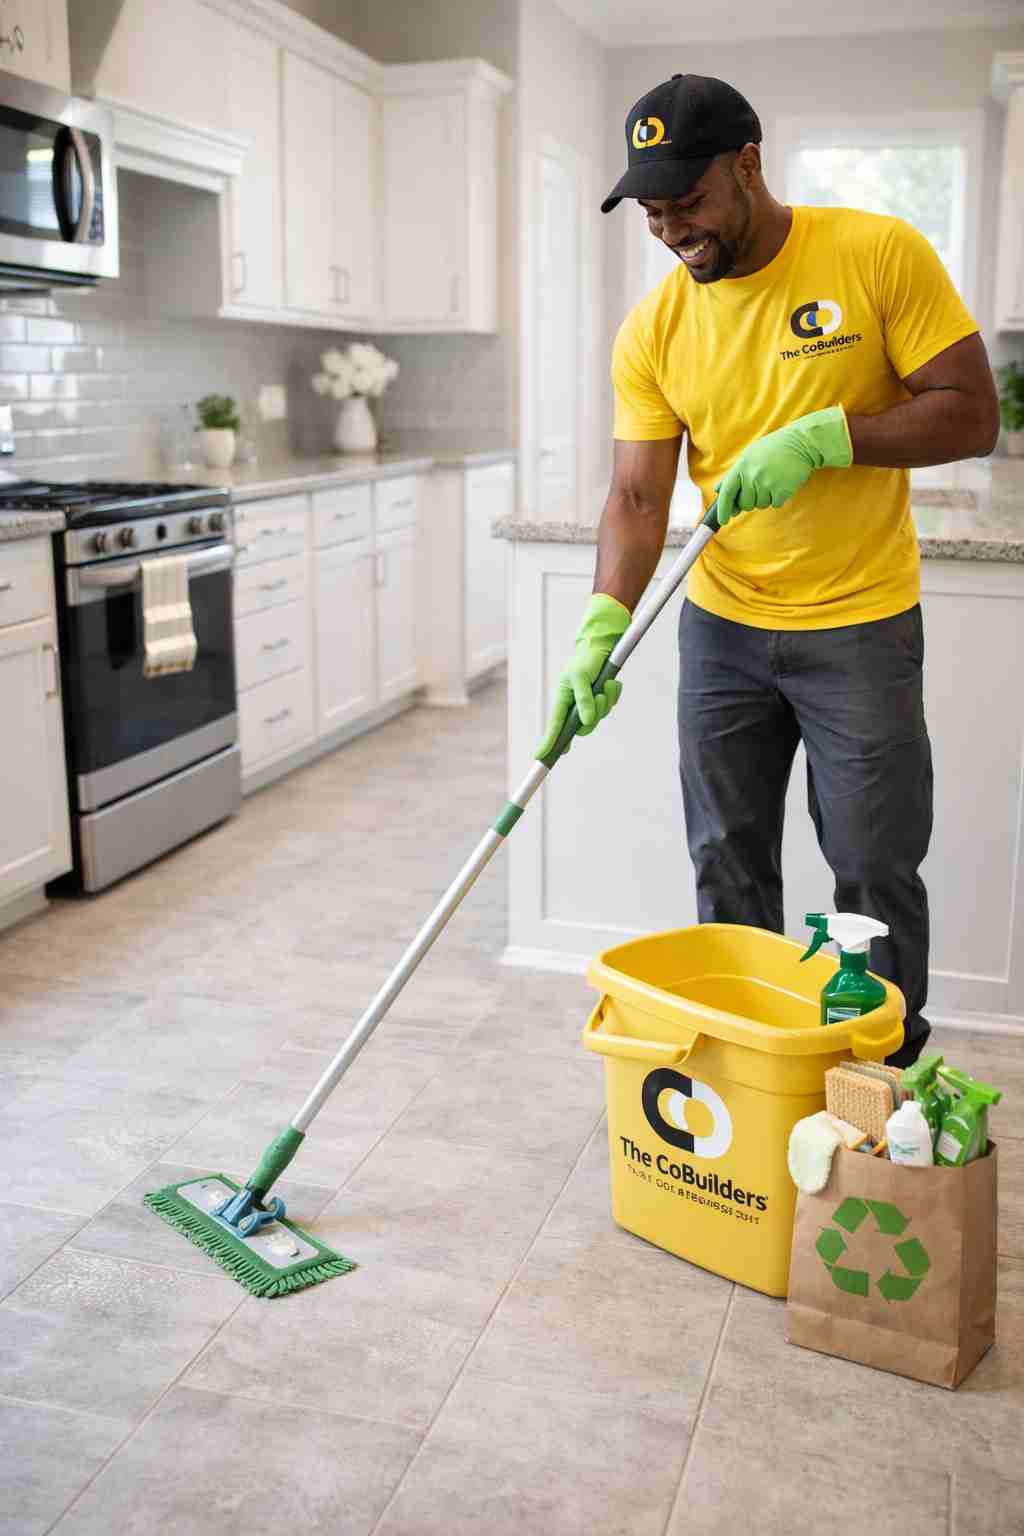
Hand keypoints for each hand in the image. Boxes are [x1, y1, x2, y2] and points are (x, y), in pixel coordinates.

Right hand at [535, 593, 630, 759]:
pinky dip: (614, 694)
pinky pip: (610, 705)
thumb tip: (585, 721)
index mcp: (562, 700)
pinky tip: (611, 682)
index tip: (541, 757)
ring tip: (606, 684)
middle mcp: (574, 706)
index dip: (548, 742)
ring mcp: (588, 704)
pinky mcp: (601, 700)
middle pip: (584, 728)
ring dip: (607, 701)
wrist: (601, 647)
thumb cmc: (585, 660)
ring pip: (600, 717)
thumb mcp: (581, 677)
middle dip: (596, 714)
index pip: (554, 726)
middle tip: (601, 696)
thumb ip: (583, 699)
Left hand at [714, 405, 851, 525]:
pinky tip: (783, 483)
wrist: (801, 442)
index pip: (727, 492)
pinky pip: (775, 504)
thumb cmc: (774, 448)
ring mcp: (766, 483)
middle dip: (751, 501)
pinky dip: (778, 498)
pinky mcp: (781, 490)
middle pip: (745, 504)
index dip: (723, 509)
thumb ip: (734, 474)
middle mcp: (752, 475)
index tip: (723, 520)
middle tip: (762, 486)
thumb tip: (718, 489)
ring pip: (760, 505)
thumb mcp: (750, 455)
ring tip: (774, 481)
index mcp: (742, 466)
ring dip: (766, 498)